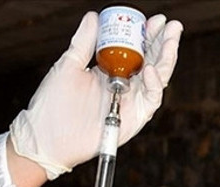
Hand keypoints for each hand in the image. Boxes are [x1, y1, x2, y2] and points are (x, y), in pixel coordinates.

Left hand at [9, 11, 182, 179]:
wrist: (46, 137)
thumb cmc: (53, 104)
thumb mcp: (68, 65)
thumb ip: (84, 42)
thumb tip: (94, 17)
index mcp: (110, 72)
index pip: (136, 50)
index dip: (148, 34)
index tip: (155, 19)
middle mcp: (124, 86)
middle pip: (153, 61)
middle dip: (165, 43)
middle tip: (173, 25)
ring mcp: (130, 102)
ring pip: (158, 79)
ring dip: (167, 59)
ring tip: (171, 40)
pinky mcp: (134, 118)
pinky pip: (151, 100)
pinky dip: (155, 85)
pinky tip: (152, 68)